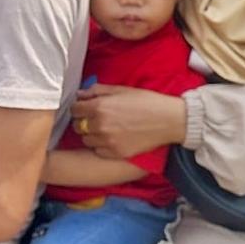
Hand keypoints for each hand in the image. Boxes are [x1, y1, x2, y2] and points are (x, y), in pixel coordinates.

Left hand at [71, 85, 187, 159]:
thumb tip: (80, 94)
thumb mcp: (121, 90)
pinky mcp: (116, 153)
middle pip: (77, 126)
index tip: (84, 108)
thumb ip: (97, 91)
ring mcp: (108, 141)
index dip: (79, 107)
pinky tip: (111, 139)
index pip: (74, 109)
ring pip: (86, 140)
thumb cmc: (147, 102)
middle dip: (83, 121)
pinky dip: (101, 146)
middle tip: (93, 118)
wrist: (169, 120)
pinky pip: (98, 151)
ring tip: (103, 129)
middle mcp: (100, 125)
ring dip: (91, 134)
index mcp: (99, 107)